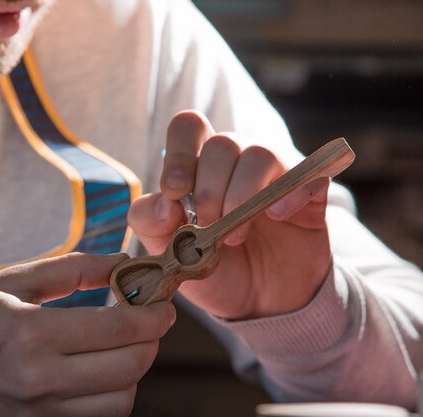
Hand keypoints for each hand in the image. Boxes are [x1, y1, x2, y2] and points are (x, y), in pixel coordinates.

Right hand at [0, 252, 175, 416]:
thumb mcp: (14, 281)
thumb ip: (74, 268)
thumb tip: (124, 263)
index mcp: (32, 336)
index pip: (119, 329)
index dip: (154, 315)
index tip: (163, 304)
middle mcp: (39, 382)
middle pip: (130, 368)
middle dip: (151, 341)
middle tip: (150, 321)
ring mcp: (39, 415)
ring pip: (120, 402)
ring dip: (133, 372)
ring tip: (122, 347)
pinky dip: (110, 398)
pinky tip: (99, 373)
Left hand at [128, 110, 331, 318]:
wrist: (260, 303)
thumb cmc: (214, 268)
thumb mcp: (168, 252)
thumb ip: (150, 221)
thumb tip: (165, 200)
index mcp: (200, 166)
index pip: (188, 127)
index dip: (178, 154)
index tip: (175, 193)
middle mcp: (238, 162)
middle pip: (222, 143)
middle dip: (208, 190)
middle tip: (208, 227)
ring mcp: (276, 174)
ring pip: (259, 153)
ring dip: (241, 196)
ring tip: (235, 235)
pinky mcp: (309, 193)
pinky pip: (307, 174)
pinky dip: (289, 194)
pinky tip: (277, 217)